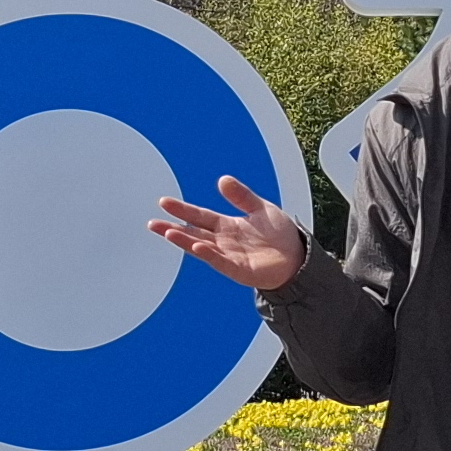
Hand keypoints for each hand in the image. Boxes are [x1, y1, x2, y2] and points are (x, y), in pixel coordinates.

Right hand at [151, 174, 306, 291]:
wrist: (297, 257)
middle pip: (193, 232)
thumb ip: (241, 196)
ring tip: (167, 232)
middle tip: (153, 223)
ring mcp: (229, 256)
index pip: (199, 216)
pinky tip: (197, 246)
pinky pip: (220, 262)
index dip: (182, 209)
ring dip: (184, 240)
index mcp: (227, 225)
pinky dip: (208, 254)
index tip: (164, 202)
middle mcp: (223, 241)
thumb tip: (222, 180)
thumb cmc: (279, 234)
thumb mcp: (260, 207)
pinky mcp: (239, 270)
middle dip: (172, 227)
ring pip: (201, 247)